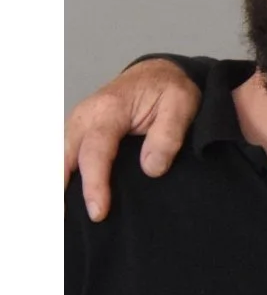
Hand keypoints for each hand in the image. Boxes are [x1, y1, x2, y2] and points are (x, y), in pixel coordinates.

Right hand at [65, 60, 200, 220]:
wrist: (159, 72)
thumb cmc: (169, 89)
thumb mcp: (181, 106)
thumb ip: (167, 137)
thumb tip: (151, 168)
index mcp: (109, 109)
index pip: (95, 151)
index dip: (95, 183)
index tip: (98, 211)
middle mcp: (86, 115)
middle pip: (66, 156)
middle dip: (63, 189)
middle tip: (68, 222)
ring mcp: (78, 122)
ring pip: (59, 156)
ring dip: (57, 183)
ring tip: (59, 216)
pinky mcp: (79, 130)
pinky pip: (64, 154)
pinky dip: (61, 174)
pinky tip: (62, 198)